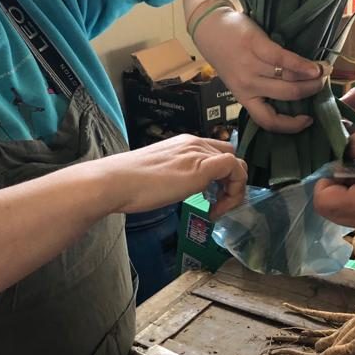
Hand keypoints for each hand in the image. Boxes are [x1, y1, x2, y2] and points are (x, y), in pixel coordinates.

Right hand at [106, 134, 246, 218]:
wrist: (117, 181)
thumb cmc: (129, 182)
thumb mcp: (160, 174)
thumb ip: (175, 175)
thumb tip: (179, 187)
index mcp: (183, 143)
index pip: (215, 152)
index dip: (220, 176)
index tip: (210, 198)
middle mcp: (194, 143)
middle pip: (231, 156)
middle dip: (230, 182)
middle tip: (217, 204)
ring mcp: (199, 154)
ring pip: (237, 164)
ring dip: (233, 190)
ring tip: (216, 210)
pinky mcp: (202, 167)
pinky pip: (235, 170)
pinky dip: (234, 192)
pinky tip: (215, 210)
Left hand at [192, 8, 325, 132]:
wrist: (210, 28)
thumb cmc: (229, 55)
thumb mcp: (242, 78)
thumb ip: (263, 87)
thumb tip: (298, 91)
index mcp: (244, 97)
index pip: (267, 121)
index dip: (290, 126)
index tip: (308, 120)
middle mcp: (247, 86)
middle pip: (286, 96)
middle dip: (310, 92)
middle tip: (322, 84)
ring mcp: (250, 66)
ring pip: (288, 78)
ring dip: (312, 77)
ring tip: (324, 71)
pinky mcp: (255, 46)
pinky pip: (284, 59)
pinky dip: (303, 65)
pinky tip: (315, 66)